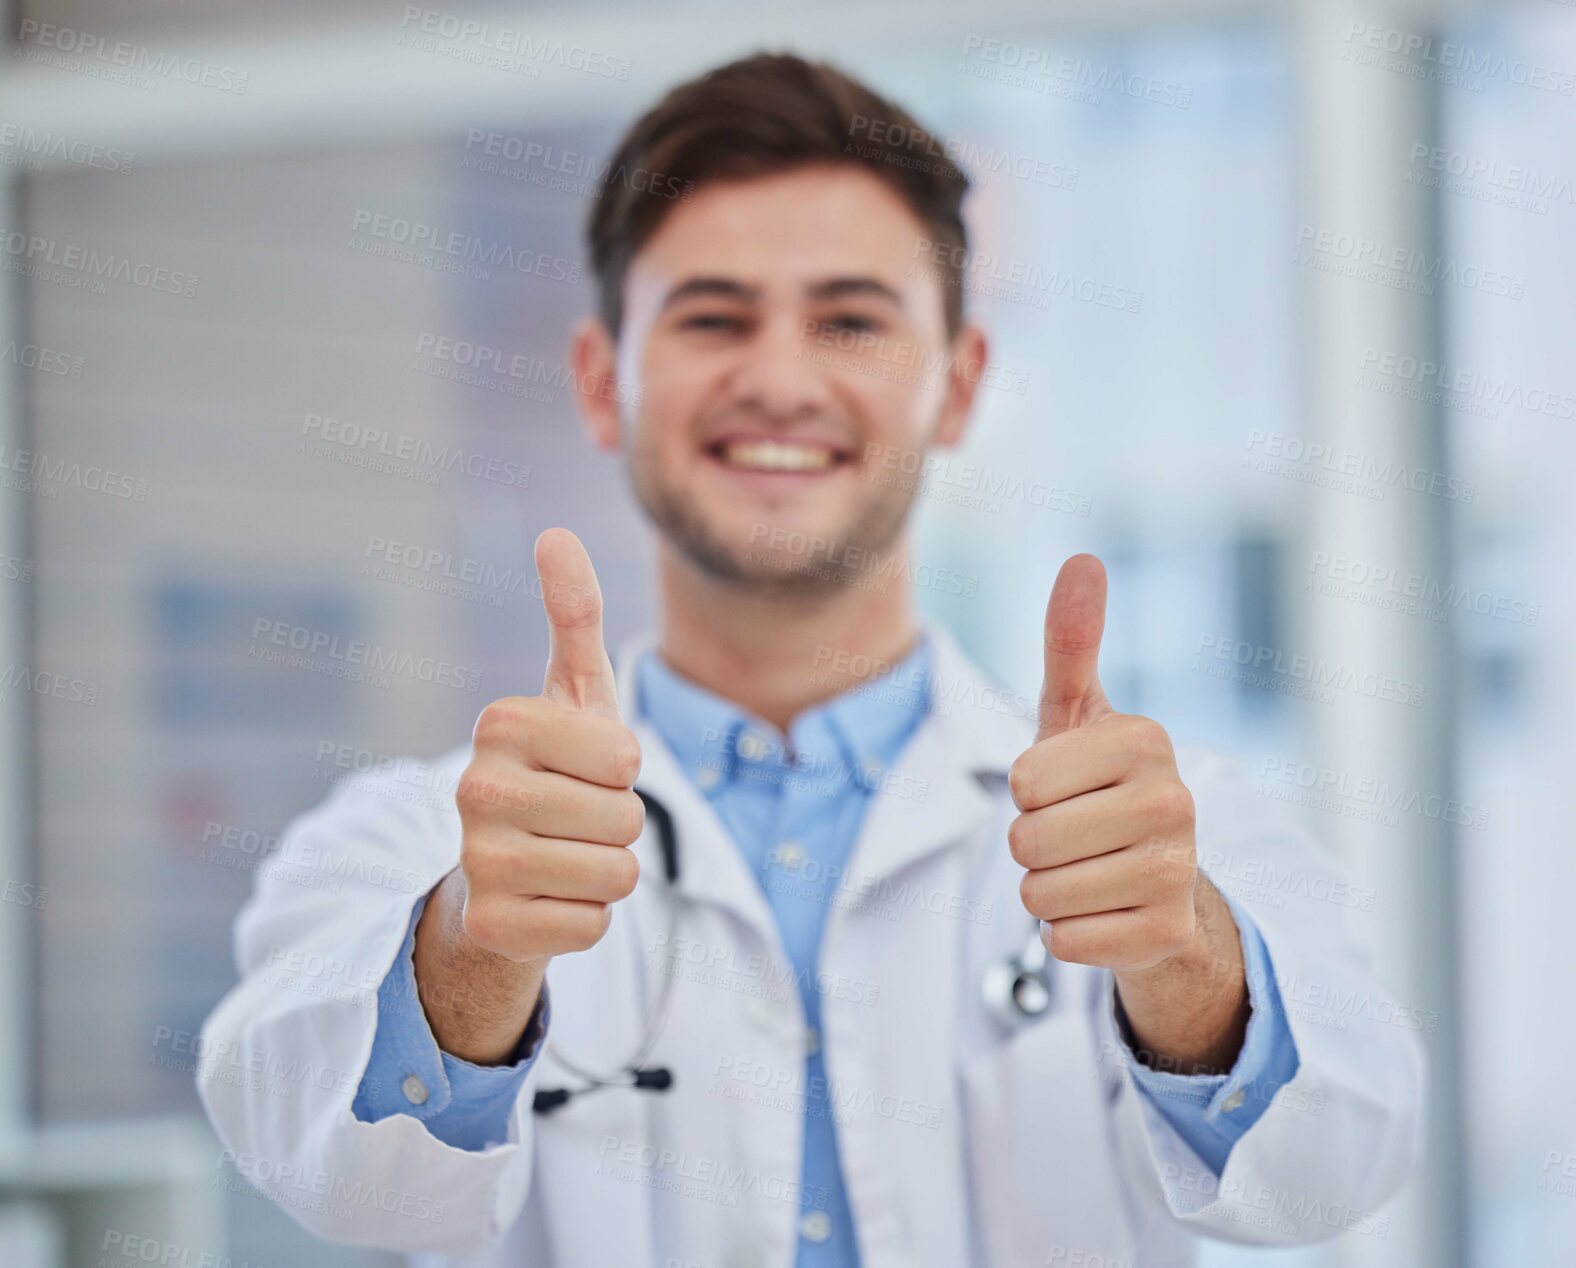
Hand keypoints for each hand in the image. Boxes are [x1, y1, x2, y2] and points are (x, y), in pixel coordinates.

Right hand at [455, 527, 644, 962]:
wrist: (501, 872)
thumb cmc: (554, 769)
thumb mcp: (571, 693)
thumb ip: (572, 614)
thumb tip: (556, 533)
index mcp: (501, 723)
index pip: (625, 756)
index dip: (620, 768)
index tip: (582, 768)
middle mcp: (475, 788)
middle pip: (625, 817)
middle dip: (618, 824)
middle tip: (573, 818)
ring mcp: (476, 862)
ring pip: (617, 875)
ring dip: (607, 871)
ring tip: (563, 856)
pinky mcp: (490, 927)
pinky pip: (594, 925)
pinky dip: (586, 918)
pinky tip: (547, 900)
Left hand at [1007, 555, 1246, 1071]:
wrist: (1155, 882)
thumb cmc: (1097, 787)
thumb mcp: (1077, 716)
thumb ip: (1071, 643)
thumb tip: (1083, 560)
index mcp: (1146, 740)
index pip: (1024, 779)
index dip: (1027, 790)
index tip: (1066, 787)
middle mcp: (1175, 802)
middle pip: (1026, 839)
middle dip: (1030, 845)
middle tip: (1074, 836)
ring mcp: (1179, 873)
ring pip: (1039, 894)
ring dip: (1046, 890)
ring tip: (1087, 872)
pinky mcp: (1168, 935)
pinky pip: (1062, 942)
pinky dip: (1067, 934)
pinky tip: (1103, 913)